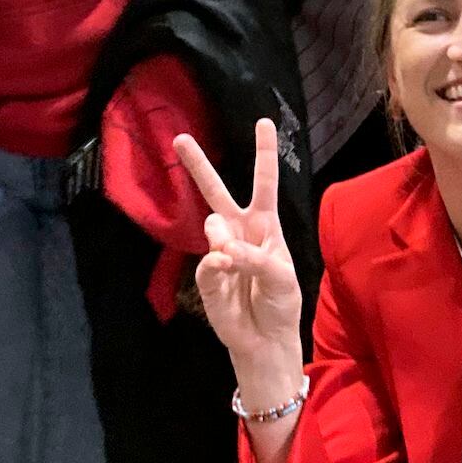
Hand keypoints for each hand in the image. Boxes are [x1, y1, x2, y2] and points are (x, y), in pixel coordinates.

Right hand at [175, 118, 305, 401]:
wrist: (265, 340)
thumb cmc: (281, 303)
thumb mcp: (283, 278)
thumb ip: (257, 258)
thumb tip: (223, 247)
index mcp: (265, 225)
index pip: (265, 183)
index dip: (264, 153)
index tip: (263, 122)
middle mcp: (240, 231)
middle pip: (217, 191)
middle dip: (198, 165)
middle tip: (178, 138)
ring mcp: (220, 251)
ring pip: (211, 224)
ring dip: (223, 239)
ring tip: (233, 258)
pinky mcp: (207, 275)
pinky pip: (207, 261)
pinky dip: (217, 267)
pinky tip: (225, 274)